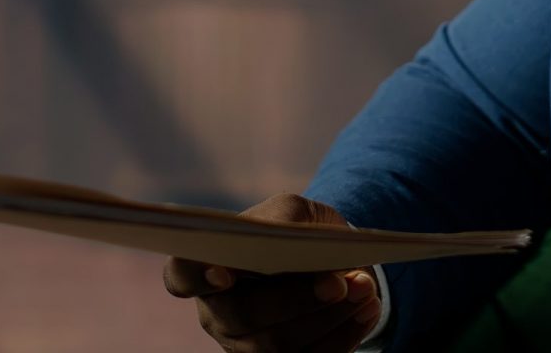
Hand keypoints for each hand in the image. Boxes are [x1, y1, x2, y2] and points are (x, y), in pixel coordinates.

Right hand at [163, 193, 383, 352]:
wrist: (318, 254)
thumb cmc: (294, 227)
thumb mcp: (292, 210)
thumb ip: (288, 222)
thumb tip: (299, 251)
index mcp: (205, 264)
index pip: (181, 274)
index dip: (197, 275)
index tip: (225, 271)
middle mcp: (216, 312)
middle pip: (244, 316)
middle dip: (295, 300)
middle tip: (338, 283)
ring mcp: (244, 347)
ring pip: (278, 346)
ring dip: (328, 319)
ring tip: (366, 288)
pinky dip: (344, 337)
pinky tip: (369, 310)